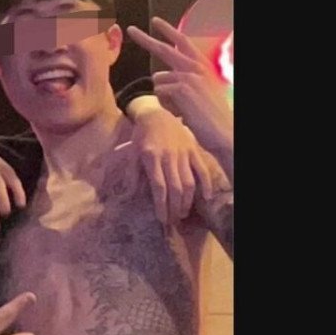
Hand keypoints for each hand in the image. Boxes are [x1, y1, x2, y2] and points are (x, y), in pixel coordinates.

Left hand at [115, 104, 214, 223]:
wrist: (154, 113)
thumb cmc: (141, 136)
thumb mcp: (131, 154)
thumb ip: (132, 175)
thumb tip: (129, 196)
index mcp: (151, 158)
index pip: (158, 186)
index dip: (161, 205)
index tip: (162, 219)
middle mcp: (169, 156)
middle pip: (175, 188)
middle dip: (174, 207)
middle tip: (173, 221)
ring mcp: (183, 153)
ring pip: (188, 181)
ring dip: (187, 200)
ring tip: (183, 213)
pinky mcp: (193, 149)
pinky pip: (202, 169)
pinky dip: (206, 184)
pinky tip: (206, 198)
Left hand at [127, 18, 232, 157]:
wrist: (225, 132)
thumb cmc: (212, 117)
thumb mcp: (202, 92)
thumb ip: (184, 81)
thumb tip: (160, 78)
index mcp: (202, 65)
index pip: (183, 42)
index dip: (168, 30)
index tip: (155, 21)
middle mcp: (196, 67)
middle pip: (164, 49)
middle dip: (145, 38)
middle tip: (131, 30)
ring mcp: (189, 76)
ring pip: (158, 80)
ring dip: (163, 97)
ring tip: (181, 109)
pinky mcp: (182, 88)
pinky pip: (160, 93)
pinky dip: (166, 105)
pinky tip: (182, 113)